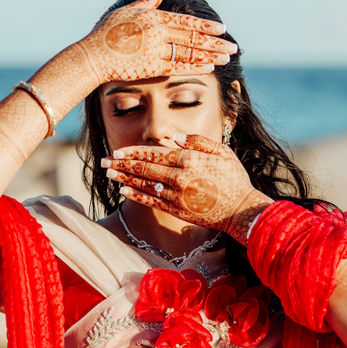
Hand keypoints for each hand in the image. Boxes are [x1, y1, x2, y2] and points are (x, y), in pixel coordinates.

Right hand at [78, 0, 237, 83]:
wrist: (93, 55)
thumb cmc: (106, 33)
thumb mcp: (126, 11)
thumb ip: (147, 2)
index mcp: (154, 18)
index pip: (186, 22)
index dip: (206, 26)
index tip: (222, 28)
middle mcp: (158, 33)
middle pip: (193, 38)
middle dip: (216, 42)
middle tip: (234, 47)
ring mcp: (156, 50)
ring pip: (190, 52)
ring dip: (210, 55)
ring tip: (227, 57)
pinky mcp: (152, 68)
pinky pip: (179, 66)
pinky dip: (196, 66)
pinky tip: (211, 67)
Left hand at [101, 133, 272, 244]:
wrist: (242, 209)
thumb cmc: (234, 178)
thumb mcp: (222, 151)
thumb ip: (198, 141)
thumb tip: (175, 136)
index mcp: (189, 160)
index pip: (153, 153)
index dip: (132, 152)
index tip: (117, 151)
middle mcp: (180, 178)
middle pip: (143, 168)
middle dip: (121, 164)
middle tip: (104, 161)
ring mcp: (177, 196)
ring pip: (144, 185)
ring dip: (124, 179)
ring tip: (109, 174)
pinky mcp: (178, 211)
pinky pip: (152, 202)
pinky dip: (136, 196)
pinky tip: (123, 191)